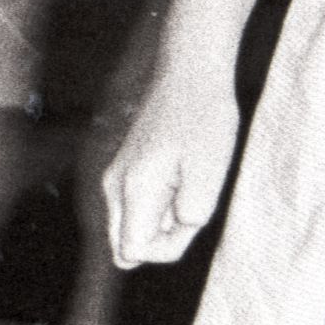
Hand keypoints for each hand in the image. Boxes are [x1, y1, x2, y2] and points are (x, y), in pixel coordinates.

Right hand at [100, 57, 243, 271]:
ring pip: (133, 227)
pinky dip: (162, 202)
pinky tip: (181, 171)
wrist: (190, 72)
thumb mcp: (210, 172)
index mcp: (132, 190)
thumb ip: (192, 214)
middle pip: (125, 247)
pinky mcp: (126, 170)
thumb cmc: (204, 119)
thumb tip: (176, 229)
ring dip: (165, 218)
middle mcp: (114, 187)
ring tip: (188, 179)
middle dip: (164, 238)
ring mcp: (116, 178)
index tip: (193, 214)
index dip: (170, 247)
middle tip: (191, 199)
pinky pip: (139, 207)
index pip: (134, 252)